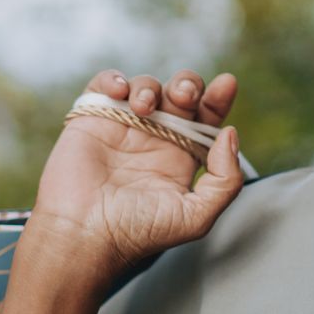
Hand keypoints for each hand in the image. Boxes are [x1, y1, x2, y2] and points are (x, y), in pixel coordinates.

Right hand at [29, 67, 245, 283]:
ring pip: (146, 85)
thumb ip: (225, 180)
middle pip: (180, 93)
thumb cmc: (138, 232)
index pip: (207, 118)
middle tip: (184, 96)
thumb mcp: (196, 216)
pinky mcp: (92, 119)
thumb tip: (229, 133)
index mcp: (182, 156)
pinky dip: (114, 79)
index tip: (227, 83)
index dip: (219, 98)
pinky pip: (105, 85)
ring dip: (150, 86)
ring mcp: (124, 126)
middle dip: (188, 84)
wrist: (84, 234)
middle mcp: (155, 137)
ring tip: (145, 107)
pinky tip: (120, 93)